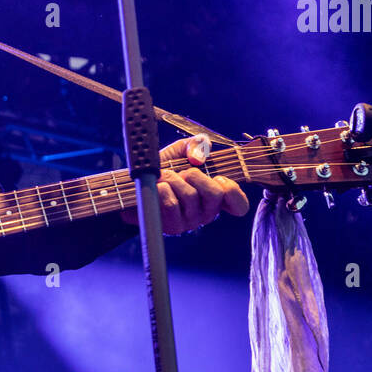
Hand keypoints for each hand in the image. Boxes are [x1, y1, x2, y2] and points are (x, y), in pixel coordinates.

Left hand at [119, 135, 249, 234]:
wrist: (132, 186)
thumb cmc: (161, 169)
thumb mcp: (180, 151)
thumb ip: (196, 144)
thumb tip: (199, 158)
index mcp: (214, 197)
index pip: (239, 206)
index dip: (233, 190)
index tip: (218, 177)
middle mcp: (206, 212)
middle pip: (215, 195)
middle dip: (196, 176)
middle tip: (182, 172)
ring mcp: (190, 222)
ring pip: (190, 196)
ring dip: (173, 179)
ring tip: (163, 177)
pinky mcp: (172, 227)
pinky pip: (172, 204)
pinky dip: (163, 189)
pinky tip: (158, 187)